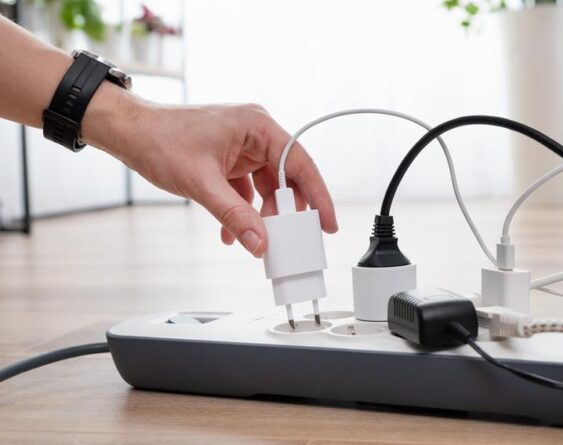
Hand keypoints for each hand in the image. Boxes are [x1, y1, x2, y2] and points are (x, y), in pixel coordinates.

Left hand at [83, 85, 336, 257]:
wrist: (127, 133)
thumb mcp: (202, 183)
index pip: (299, 163)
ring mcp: (242, 146)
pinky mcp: (229, 159)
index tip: (326, 222)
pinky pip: (247, 189)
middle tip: (290, 239)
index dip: (317, 195)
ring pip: (267, 187)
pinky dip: (243, 211)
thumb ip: (235, 215)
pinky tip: (233, 232)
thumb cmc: (159, 140)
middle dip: (286, 211)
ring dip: (262, 215)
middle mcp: (254, 133)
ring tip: (258, 238)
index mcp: (256, 126)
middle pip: (286, 177)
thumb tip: (259, 242)